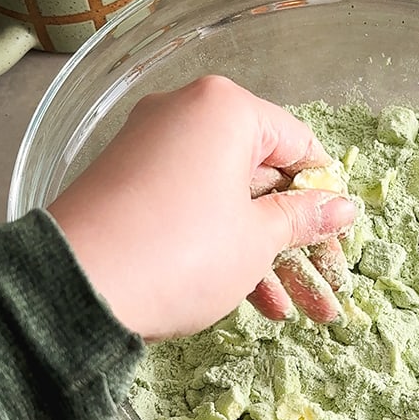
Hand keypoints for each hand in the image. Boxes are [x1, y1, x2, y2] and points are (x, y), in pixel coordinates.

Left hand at [46, 75, 356, 341]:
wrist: (76, 286)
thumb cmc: (180, 252)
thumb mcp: (255, 240)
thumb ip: (301, 219)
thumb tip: (342, 207)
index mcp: (223, 108)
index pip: (297, 143)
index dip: (324, 194)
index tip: (339, 236)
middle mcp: (182, 114)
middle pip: (259, 173)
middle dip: (294, 236)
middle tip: (324, 284)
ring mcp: (149, 149)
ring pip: (224, 198)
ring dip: (262, 253)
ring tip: (296, 311)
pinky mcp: (125, 184)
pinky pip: (188, 207)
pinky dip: (218, 244)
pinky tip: (251, 302)